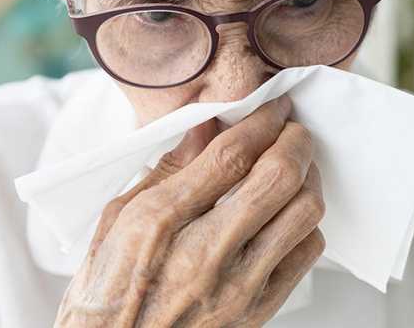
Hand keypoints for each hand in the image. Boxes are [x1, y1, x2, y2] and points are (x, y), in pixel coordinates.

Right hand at [54, 96, 324, 326]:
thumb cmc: (106, 294)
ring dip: (308, 178)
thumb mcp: (115, 221)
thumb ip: (166, 170)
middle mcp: (204, 254)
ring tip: (296, 167)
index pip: (230, 156)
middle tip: (293, 130)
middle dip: (295, 141)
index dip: (262, 121)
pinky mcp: (258, 310)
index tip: (274, 106)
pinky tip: (289, 212)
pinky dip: (307, 222)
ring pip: (303, 212)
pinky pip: (306, 252)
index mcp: (159, 223)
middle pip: (278, 178)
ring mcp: (237, 286)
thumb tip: (207, 125)